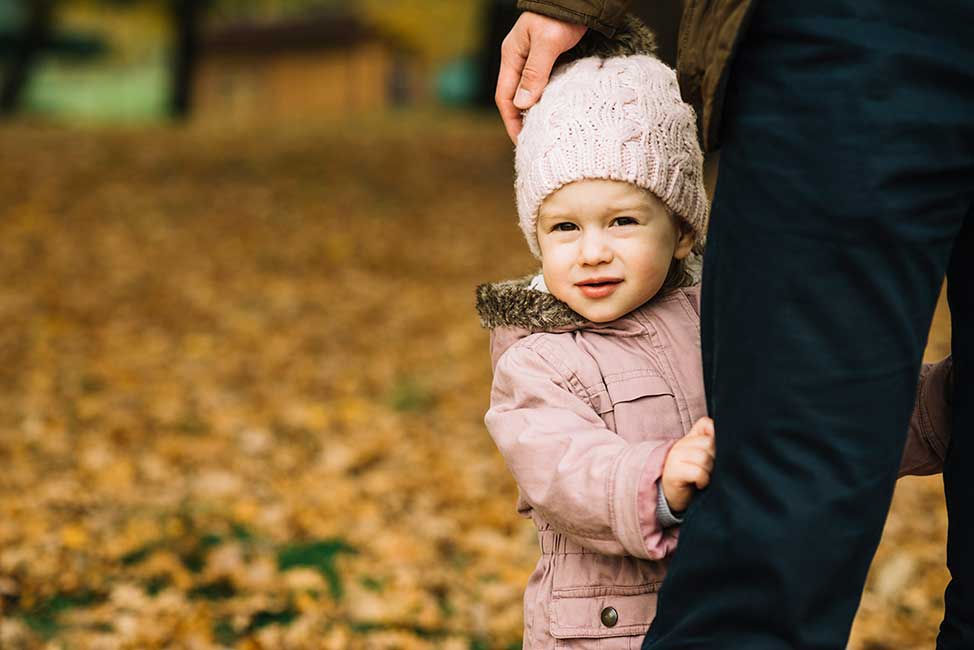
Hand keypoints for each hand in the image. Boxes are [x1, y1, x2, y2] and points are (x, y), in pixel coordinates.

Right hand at [495, 12, 586, 142]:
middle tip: (534, 142)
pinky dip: (547, 100)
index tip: (522, 141)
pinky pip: (544, 85)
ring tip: (545, 132)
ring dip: (535, 112)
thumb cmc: (561, 14)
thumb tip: (521, 105)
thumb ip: (535, 72)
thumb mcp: (547, 43)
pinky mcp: (550, 59)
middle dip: (522, 121)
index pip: (504, 97)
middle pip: (516, 98)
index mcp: (511, 55)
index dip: (511, 121)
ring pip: (530, 93)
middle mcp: (520, 59)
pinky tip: (556, 111)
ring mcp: (534, 60)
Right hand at [661, 417, 715, 512]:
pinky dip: (703, 480)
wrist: (673, 497)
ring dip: (709, 471)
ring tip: (705, 477)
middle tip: (711, 469)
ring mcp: (675, 457)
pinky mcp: (674, 472)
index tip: (715, 452)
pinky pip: (698, 472)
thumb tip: (731, 437)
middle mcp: (680, 444)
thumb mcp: (704, 458)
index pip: (705, 423)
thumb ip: (713, 444)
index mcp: (689, 438)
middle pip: (708, 442)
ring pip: (704, 457)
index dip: (716, 435)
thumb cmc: (694, 477)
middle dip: (715, 458)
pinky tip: (699, 484)